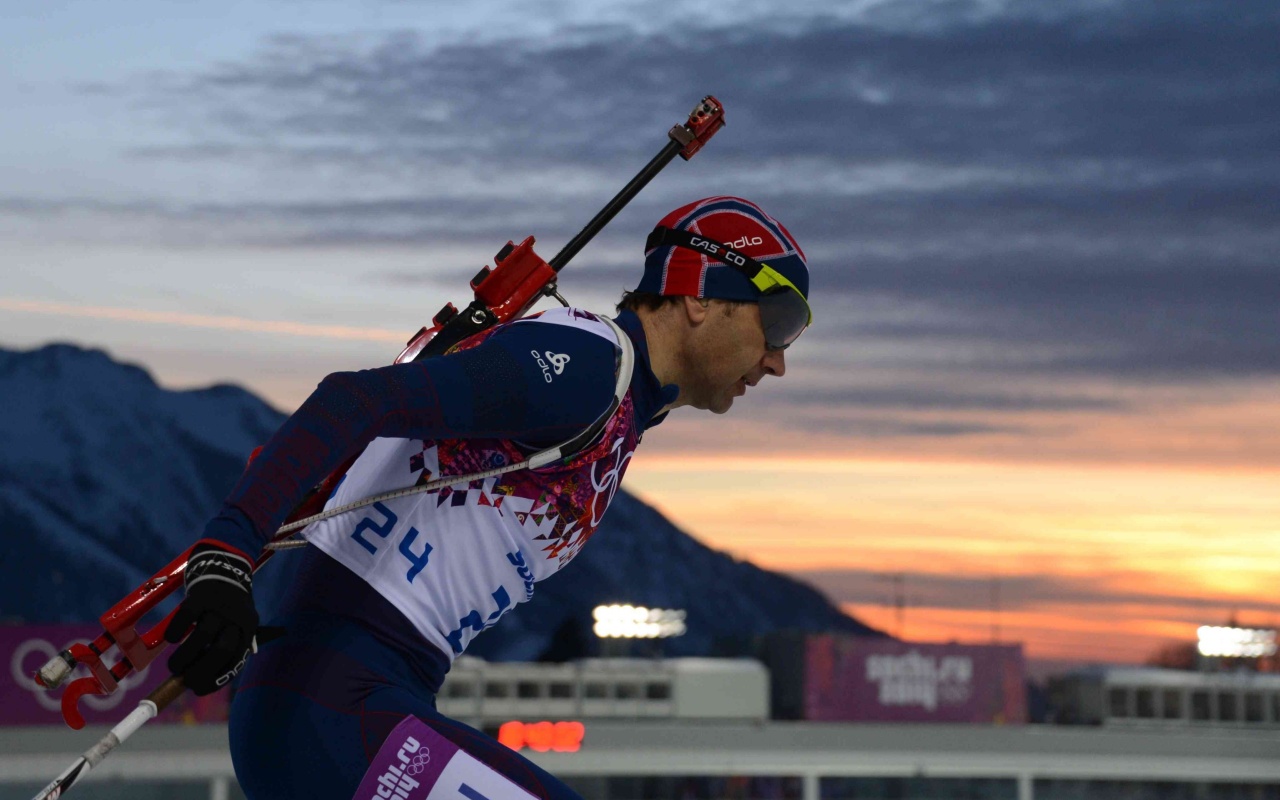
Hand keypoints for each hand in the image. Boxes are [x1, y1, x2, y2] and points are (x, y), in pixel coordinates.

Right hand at [164, 544, 258, 695]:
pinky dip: (175, 632)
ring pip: (202, 636)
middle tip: (184, 680)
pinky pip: (185, 617)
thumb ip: (228, 646)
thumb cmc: (229, 604)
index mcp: (248, 628)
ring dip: (184, 657)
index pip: (236, 660)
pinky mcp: (200, 595)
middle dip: (201, 671)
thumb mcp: (239, 622)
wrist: (225, 565)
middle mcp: (236, 617)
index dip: (216, 678)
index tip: (198, 688)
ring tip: (174, 666)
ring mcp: (218, 606)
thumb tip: (205, 679)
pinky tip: (171, 639)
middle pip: (221, 650)